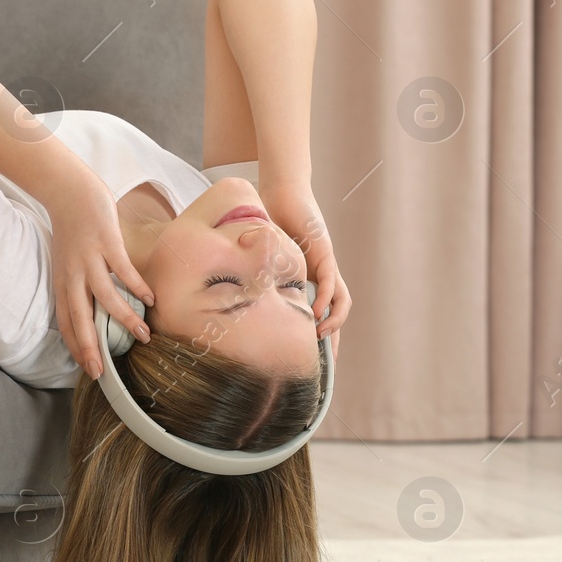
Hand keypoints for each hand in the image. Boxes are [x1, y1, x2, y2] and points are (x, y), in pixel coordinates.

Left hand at [44, 165, 154, 378]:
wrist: (69, 191)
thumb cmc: (72, 229)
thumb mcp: (67, 263)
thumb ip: (79, 287)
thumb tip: (97, 312)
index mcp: (62, 282)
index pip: (66, 322)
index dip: (76, 347)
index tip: (88, 368)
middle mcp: (72, 275)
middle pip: (79, 318)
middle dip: (90, 347)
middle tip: (101, 372)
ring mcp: (89, 259)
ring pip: (105, 297)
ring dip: (124, 319)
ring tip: (143, 335)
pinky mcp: (106, 242)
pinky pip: (123, 270)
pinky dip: (137, 286)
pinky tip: (149, 299)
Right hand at [261, 181, 348, 357]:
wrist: (280, 192)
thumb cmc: (267, 220)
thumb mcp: (257, 257)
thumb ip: (250, 275)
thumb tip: (222, 297)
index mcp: (304, 280)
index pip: (316, 316)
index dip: (315, 340)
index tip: (310, 365)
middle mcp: (318, 275)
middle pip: (334, 315)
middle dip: (332, 343)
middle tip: (327, 368)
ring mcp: (324, 263)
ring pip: (339, 301)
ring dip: (333, 322)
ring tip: (321, 337)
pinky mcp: (324, 252)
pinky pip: (330, 281)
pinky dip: (326, 299)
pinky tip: (317, 313)